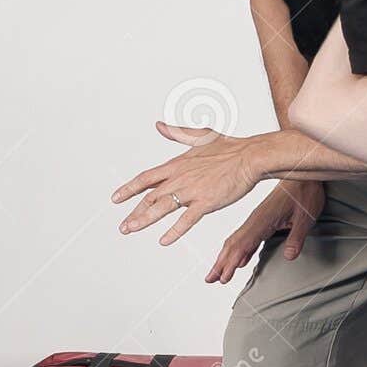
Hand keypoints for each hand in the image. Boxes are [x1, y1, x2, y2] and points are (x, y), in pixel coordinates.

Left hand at [111, 122, 263, 246]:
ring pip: (162, 207)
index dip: (129, 189)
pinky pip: (187, 220)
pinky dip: (174, 231)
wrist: (250, 157)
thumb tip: (159, 125)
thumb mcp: (200, 136)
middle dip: (133, 212)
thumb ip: (177, 132)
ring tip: (131, 230)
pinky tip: (164, 240)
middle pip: (150, 197)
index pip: (146, 178)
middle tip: (123, 226)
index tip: (116, 198)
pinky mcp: (207, 202)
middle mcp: (180, 178)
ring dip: (144, 220)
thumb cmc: (231, 147)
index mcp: (177, 165)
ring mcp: (192, 191)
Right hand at [206, 179, 324, 283]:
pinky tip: (238, 261)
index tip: (223, 278)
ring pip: (236, 241)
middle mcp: (255, 220)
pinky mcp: (262, 220)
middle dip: (220, 263)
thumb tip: (289, 257)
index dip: (231, 262)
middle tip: (210, 280)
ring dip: (225, 258)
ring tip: (216, 274)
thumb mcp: (306, 217)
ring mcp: (257, 220)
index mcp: (263, 220)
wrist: (305, 176)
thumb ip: (297, 237)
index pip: (243, 245)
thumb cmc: (306, 195)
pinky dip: (239, 251)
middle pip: (233, 245)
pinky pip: (246, 238)